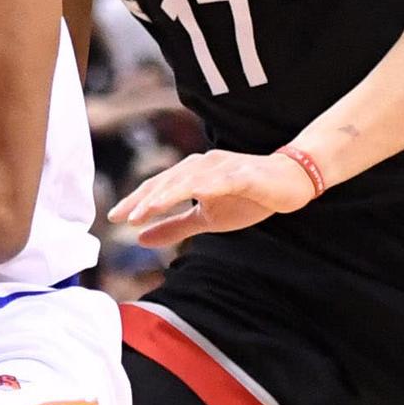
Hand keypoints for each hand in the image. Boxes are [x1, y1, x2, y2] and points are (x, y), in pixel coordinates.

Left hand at [112, 149, 318, 246]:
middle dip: (141, 199)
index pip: (158, 187)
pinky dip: (203, 187)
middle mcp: (201, 166)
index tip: (113, 218)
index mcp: (191, 175)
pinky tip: (190, 196)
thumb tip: (140, 239)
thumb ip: (175, 226)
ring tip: (143, 213)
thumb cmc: (247, 197)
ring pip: (186, 180)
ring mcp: (221, 168)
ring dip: (163, 196)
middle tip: (119, 217)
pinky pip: (219, 180)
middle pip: (165, 182)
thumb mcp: (207, 219)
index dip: (135, 201)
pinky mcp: (243, 174)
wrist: (290, 182)